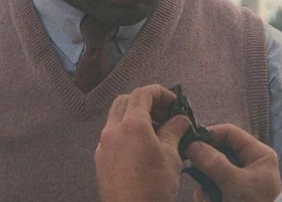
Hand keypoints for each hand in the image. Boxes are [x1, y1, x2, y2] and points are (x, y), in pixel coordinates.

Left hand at [95, 84, 192, 201]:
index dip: (161, 93)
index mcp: (132, 125)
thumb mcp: (171, 156)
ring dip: (135, 116)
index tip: (174, 103)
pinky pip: (112, 135)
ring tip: (156, 131)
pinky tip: (142, 147)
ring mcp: (103, 145)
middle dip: (145, 101)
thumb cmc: (153, 188)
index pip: (143, 93)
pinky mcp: (100, 159)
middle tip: (164, 113)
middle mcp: (113, 131)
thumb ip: (175, 131)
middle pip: (125, 100)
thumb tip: (180, 119)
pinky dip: (126, 132)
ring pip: (116, 118)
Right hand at [187, 124, 281, 201]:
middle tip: (196, 175)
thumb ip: (214, 163)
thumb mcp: (237, 185)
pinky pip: (209, 190)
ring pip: (209, 174)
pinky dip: (207, 199)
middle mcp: (247, 165)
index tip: (189, 144)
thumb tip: (192, 144)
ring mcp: (237, 182)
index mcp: (258, 155)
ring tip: (212, 200)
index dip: (209, 135)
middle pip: (215, 153)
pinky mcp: (229, 196)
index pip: (229, 132)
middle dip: (204, 168)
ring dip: (205, 189)